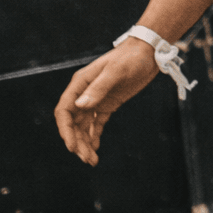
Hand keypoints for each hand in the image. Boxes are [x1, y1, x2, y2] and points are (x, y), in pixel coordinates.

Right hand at [55, 39, 159, 165]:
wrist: (148, 52)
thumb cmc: (130, 58)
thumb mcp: (116, 72)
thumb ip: (98, 88)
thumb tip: (80, 106)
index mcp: (80, 84)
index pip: (64, 111)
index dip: (65, 130)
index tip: (72, 146)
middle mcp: (84, 93)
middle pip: (73, 122)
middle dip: (77, 141)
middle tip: (86, 159)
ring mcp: (95, 99)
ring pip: (84, 125)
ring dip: (85, 142)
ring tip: (92, 160)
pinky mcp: (108, 104)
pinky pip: (96, 123)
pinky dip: (94, 135)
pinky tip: (96, 148)